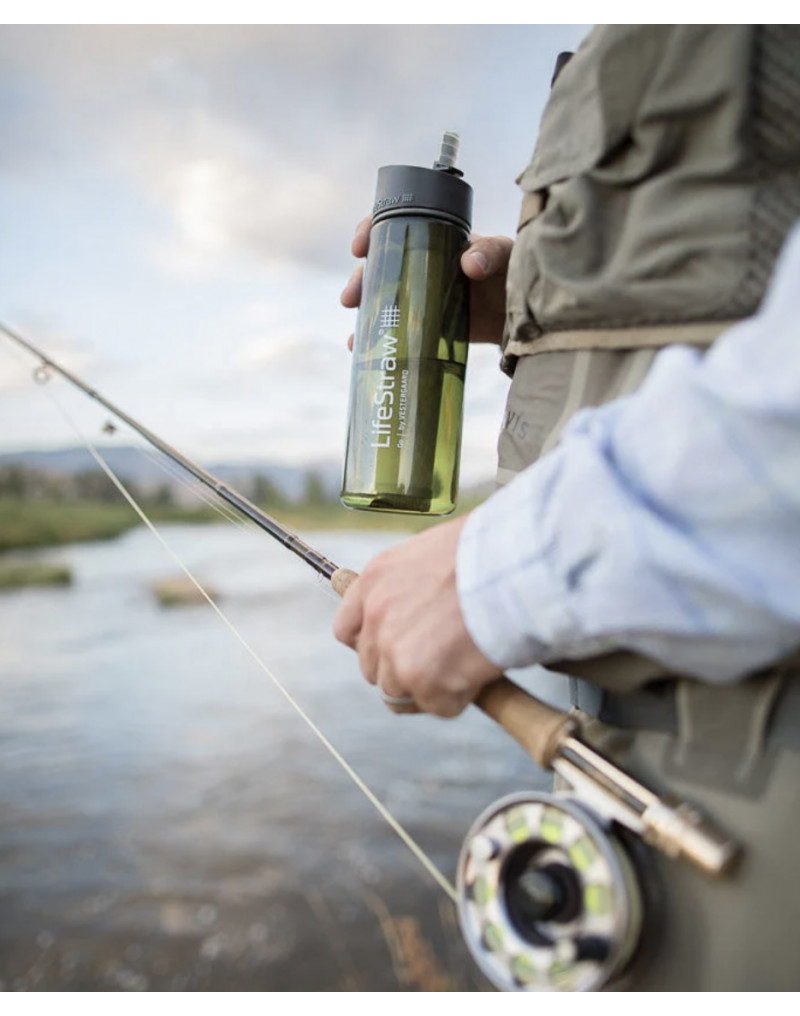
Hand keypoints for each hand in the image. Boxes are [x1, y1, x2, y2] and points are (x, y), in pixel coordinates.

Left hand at [333, 516, 502, 716]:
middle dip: (403, 669)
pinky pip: (439, 706)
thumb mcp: (435, 551)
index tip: (395, 648)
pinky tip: (479, 672)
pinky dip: (460, 697)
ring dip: (429, 688)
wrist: (514, 569)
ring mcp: (397, 652)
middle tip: (441, 660)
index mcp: (375, 581)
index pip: (348, 630)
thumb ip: (415, 585)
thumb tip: (424, 608)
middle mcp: (377, 618)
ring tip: (463, 667)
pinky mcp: (424, 681)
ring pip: (399, 692)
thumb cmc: (490, 553)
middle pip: (373, 668)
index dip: (373, 645)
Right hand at [341, 217, 512, 348]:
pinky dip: (378, 340)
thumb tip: (469, 263)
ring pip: (384, 299)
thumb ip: (491, 252)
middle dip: (360, 282)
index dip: (371, 232)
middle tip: (351, 298)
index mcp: (435, 240)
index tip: (359, 247)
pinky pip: (398, 329)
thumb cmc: (514, 272)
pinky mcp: (429, 326)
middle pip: (381, 268)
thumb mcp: (505, 255)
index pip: (395, 226)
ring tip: (355, 336)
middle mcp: (422, 265)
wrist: (526, 314)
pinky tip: (362, 351)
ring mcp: (423, 297)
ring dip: (364, 314)